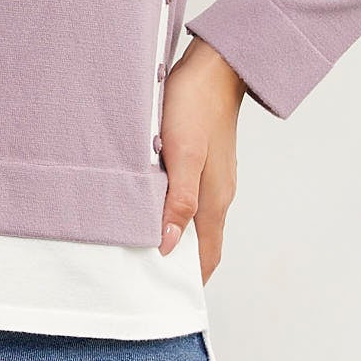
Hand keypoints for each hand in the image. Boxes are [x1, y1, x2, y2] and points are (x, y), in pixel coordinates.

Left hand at [158, 36, 245, 277]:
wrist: (213, 66)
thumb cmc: (196, 105)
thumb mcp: (183, 156)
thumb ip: (178, 201)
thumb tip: (169, 244)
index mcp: (215, 199)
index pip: (208, 255)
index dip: (192, 279)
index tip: (168, 294)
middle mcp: (217, 193)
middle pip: (202, 241)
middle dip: (180, 262)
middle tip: (147, 274)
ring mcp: (212, 176)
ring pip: (195, 219)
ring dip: (174, 234)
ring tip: (143, 244)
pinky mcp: (203, 160)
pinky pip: (189, 197)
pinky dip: (173, 210)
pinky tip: (151, 204)